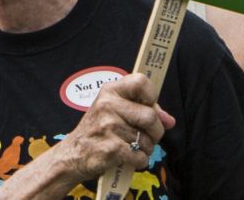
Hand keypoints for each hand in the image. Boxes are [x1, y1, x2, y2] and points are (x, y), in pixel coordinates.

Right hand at [56, 73, 173, 183]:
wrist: (74, 154)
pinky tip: (127, 158)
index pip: (141, 81)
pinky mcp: (111, 149)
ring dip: (145, 149)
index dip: (152, 96)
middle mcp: (107, 105)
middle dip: (155, 132)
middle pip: (151, 117)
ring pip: (148, 140)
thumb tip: (169, 120)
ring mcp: (108, 126)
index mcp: (110, 91)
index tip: (148, 106)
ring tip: (130, 147)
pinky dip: (139, 161)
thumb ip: (143, 111)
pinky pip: (141, 156)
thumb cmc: (98, 131)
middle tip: (145, 136)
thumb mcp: (114, 111)